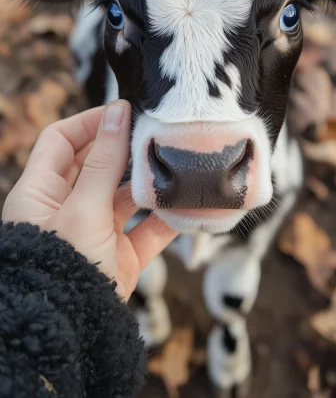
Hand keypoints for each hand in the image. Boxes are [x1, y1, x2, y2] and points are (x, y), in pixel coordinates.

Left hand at [2, 100, 176, 300]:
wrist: (70, 333)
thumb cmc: (63, 266)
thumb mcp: (82, 208)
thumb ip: (103, 161)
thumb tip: (117, 110)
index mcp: (40, 192)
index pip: (60, 140)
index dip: (89, 122)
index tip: (123, 112)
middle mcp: (65, 208)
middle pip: (95, 164)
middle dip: (125, 150)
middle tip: (156, 133)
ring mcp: (94, 233)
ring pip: (124, 196)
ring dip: (148, 183)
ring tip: (176, 164)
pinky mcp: (118, 257)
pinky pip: (145, 230)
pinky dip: (164, 218)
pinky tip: (186, 204)